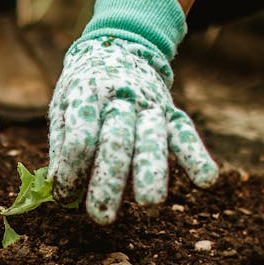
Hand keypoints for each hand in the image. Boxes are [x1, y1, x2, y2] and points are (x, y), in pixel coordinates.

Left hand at [48, 0, 217, 223]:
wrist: (118, 47)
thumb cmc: (84, 89)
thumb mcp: (63, 104)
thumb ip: (62, 143)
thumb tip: (57, 185)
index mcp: (86, 94)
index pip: (80, 135)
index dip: (71, 169)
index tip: (64, 196)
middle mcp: (120, 98)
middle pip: (116, 141)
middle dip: (108, 181)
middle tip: (100, 217)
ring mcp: (149, 104)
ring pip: (152, 139)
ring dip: (151, 174)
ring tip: (150, 206)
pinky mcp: (171, 111)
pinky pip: (186, 133)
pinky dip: (197, 156)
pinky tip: (207, 181)